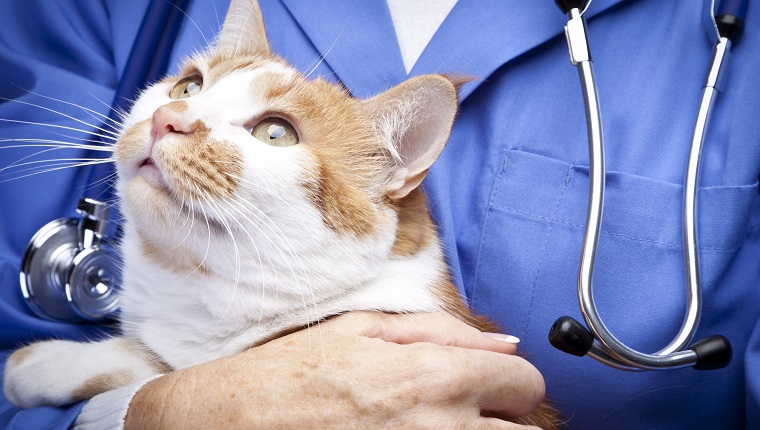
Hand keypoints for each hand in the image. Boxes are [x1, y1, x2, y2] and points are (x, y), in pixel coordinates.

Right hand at [124, 311, 545, 428]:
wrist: (231, 425)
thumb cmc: (289, 375)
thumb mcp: (361, 329)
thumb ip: (441, 330)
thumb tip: (503, 342)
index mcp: (433, 374)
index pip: (525, 381)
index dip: (509, 380)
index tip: (489, 385)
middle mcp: (441, 426)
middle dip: (506, 418)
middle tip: (468, 411)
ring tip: (443, 426)